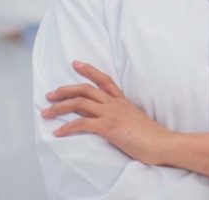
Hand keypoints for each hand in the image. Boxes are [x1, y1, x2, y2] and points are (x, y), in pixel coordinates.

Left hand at [42, 61, 169, 165]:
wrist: (162, 144)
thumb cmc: (151, 137)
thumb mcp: (134, 121)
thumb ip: (121, 116)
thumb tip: (108, 119)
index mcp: (122, 101)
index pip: (104, 80)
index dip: (89, 70)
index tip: (75, 63)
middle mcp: (115, 104)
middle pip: (86, 89)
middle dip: (65, 90)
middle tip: (49, 95)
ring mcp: (112, 114)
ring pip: (80, 103)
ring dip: (59, 107)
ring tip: (45, 113)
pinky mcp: (109, 128)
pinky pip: (82, 123)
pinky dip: (67, 127)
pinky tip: (57, 132)